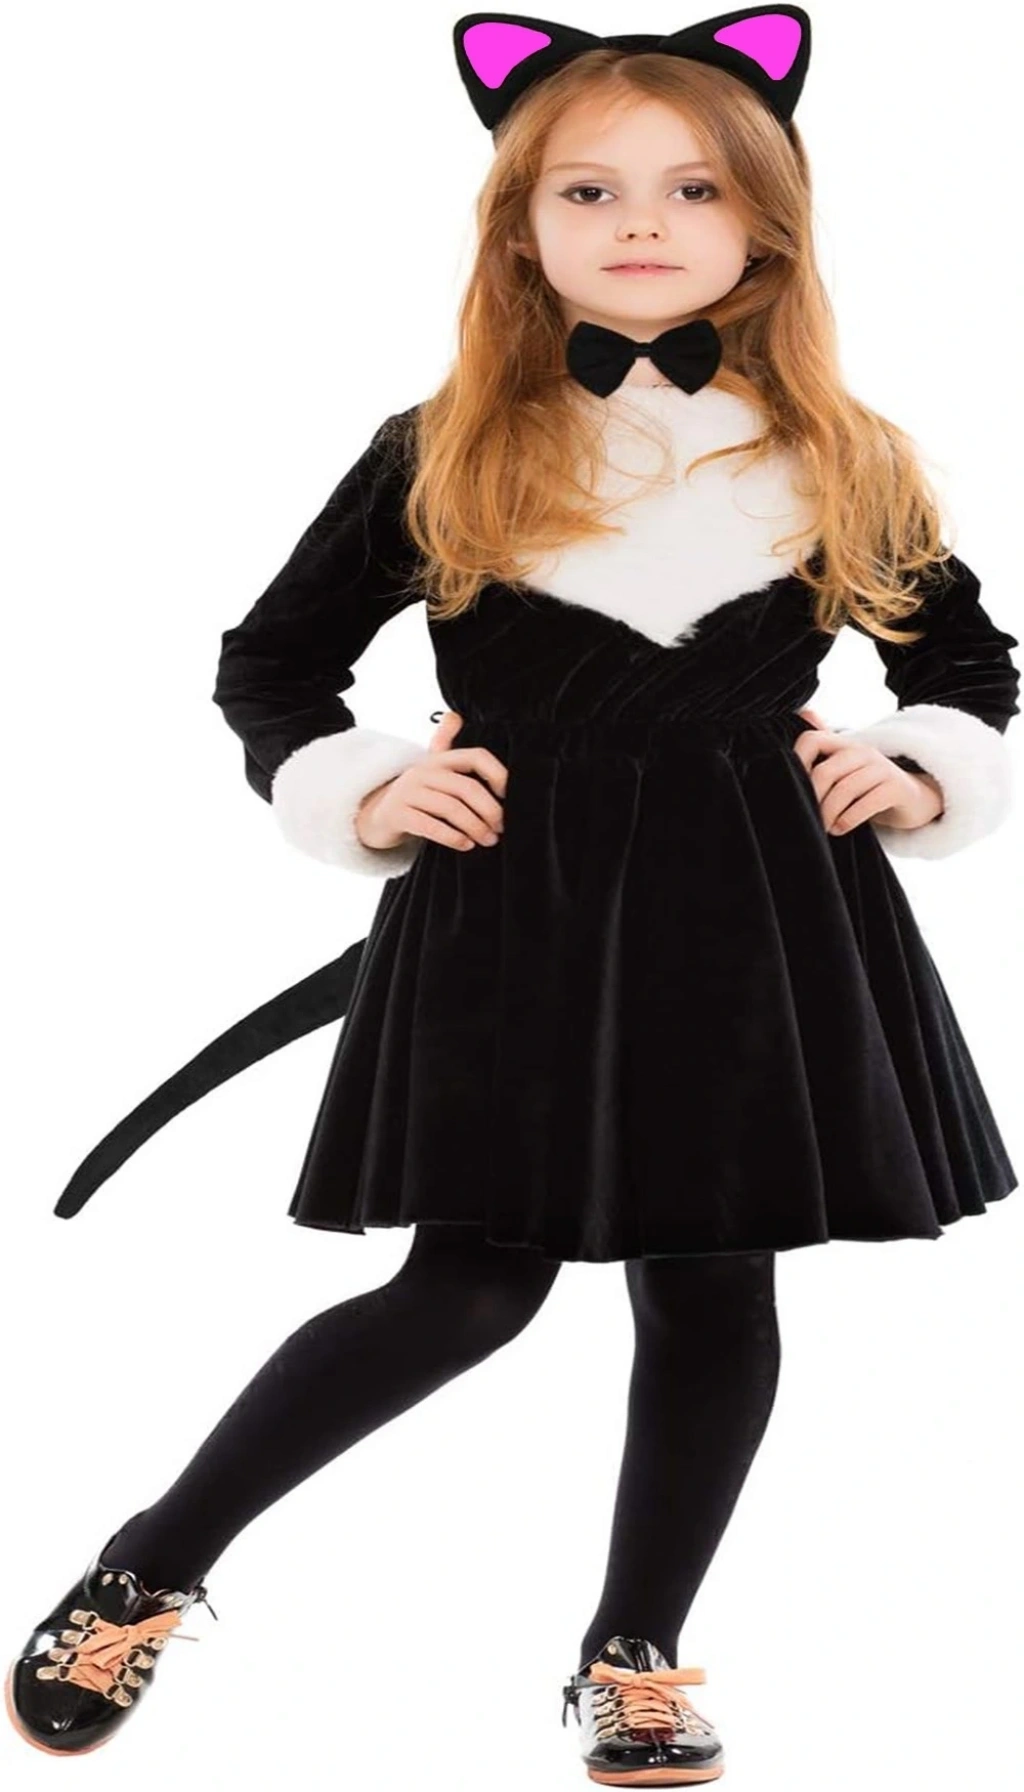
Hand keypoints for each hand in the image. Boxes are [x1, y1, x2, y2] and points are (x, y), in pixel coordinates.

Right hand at [355, 710, 507, 852]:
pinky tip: (466, 845)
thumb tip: (454, 716)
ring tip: (488, 840)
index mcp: (438, 760)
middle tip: (501, 828)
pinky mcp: (397, 815)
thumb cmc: (415, 795)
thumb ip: (444, 744)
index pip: (475, 757)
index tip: (509, 795)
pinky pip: (431, 826)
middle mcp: (422, 771)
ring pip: (451, 808)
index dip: (497, 773)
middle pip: (466, 787)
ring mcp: (407, 792)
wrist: (375, 815)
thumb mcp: (430, 770)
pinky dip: (452, 837)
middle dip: (490, 810)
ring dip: (475, 827)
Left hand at [792, 705, 943, 836]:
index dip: (796, 762)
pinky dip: (849, 820)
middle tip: (810, 817)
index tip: (793, 788)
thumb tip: (803, 712)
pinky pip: (867, 803)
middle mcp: (863, 752)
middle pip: (825, 772)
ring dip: (829, 813)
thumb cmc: (870, 787)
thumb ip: (822, 752)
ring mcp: (882, 768)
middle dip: (813, 799)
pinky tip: (841, 829)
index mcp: (845, 745)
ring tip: (826, 827)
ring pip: (844, 790)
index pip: (811, 740)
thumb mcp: (845, 771)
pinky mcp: (897, 788)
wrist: (915, 800)